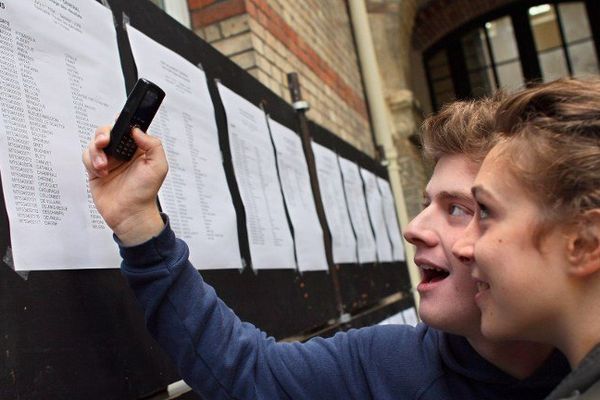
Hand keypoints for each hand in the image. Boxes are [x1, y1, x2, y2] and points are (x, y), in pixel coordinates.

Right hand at [82, 125, 167, 245]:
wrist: (130, 214)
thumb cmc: (145, 193)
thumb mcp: (158, 166)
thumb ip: (152, 145)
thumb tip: (137, 130)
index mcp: (138, 149)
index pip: (127, 128)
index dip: (120, 123)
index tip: (117, 124)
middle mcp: (122, 153)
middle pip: (106, 132)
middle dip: (102, 134)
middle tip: (104, 142)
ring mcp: (108, 161)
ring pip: (94, 144)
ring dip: (96, 152)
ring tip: (104, 166)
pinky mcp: (95, 170)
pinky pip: (87, 157)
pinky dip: (91, 162)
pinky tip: (102, 173)